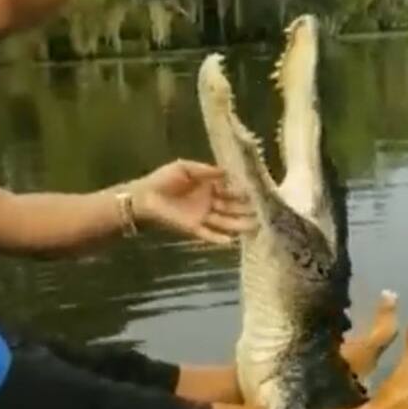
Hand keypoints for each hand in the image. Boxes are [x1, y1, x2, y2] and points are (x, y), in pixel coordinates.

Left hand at [130, 160, 254, 244]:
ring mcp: (203, 217)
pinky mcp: (194, 229)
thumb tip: (228, 171)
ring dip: (240, 225)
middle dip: (247, 210)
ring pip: (226, 222)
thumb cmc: (163, 180)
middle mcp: (210, 203)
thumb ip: (207, 170)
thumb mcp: (185, 168)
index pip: (231, 191)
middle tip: (263, 213)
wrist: (143, 197)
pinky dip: (220, 239)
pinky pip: (210, 235)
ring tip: (255, 227)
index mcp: (209, 187)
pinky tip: (232, 241)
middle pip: (233, 208)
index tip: (257, 193)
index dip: (243, 192)